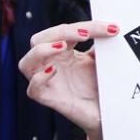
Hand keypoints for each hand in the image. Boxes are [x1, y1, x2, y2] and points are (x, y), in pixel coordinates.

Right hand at [19, 21, 119, 139]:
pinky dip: (40, 78)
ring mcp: (48, 81)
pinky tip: (53, 71)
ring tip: (62, 46)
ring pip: (26, 62)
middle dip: (61, 31)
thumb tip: (111, 27)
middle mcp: (52, 63)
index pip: (66, 30)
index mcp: (64, 51)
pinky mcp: (49, 98)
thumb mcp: (101, 61)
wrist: (104, 112)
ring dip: (42, 50)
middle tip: (85, 33)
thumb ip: (101, 45)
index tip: (112, 29)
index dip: (87, 26)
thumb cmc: (99, 85)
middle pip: (39, 39)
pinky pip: (33, 89)